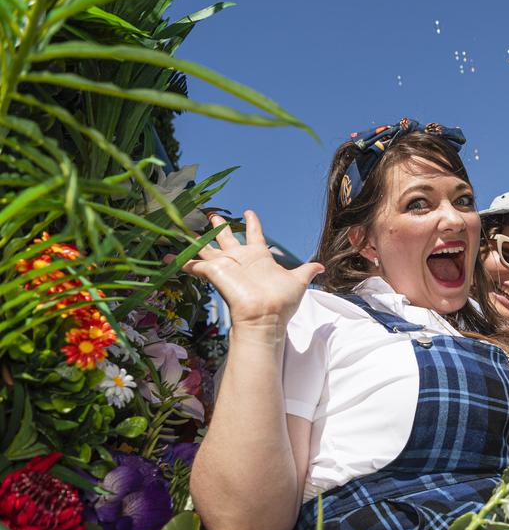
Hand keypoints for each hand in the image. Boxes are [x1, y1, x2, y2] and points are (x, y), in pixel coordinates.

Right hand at [179, 211, 323, 334]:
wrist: (264, 317)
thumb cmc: (281, 302)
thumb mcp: (297, 281)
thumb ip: (307, 271)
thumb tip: (321, 266)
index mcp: (258, 257)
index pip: (255, 234)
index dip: (252, 223)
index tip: (249, 212)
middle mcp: (240, 259)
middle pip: (226, 238)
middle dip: (219, 226)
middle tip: (211, 214)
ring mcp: (225, 266)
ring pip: (206, 247)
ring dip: (195, 238)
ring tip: (184, 226)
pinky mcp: (213, 272)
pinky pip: (192, 265)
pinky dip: (179, 261)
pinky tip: (166, 257)